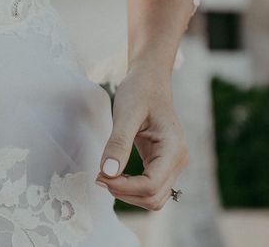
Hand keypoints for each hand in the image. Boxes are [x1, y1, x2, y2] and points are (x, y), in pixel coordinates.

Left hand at [94, 61, 188, 210]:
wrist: (149, 79)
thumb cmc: (139, 91)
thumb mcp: (125, 114)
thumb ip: (118, 144)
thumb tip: (107, 173)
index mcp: (174, 149)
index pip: (151, 185)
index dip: (124, 187)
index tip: (99, 175)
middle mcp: (179, 161)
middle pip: (154, 197)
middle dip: (124, 192)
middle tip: (99, 175)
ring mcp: (174, 164)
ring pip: (154, 198)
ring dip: (128, 193)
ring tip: (105, 175)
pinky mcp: (164, 163)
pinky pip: (151, 187)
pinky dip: (132, 187)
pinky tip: (114, 173)